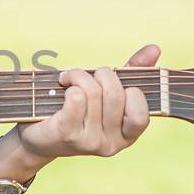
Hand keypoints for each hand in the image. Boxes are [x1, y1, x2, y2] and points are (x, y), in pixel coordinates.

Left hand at [13, 44, 160, 165]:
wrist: (39, 136)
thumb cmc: (78, 109)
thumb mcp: (107, 91)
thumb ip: (133, 72)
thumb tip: (154, 48)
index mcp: (128, 135)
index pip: (142, 113)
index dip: (131, 91)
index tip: (114, 84)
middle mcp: (112, 144)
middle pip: (115, 94)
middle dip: (101, 74)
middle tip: (86, 74)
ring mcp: (90, 142)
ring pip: (93, 92)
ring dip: (79, 75)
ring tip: (69, 78)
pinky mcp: (68, 135)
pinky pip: (76, 98)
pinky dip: (69, 84)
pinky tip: (63, 87)